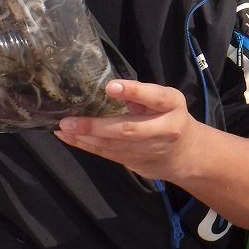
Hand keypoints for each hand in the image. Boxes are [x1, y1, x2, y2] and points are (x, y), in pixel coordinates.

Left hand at [54, 80, 199, 181]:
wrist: (185, 155)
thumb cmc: (169, 116)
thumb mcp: (165, 99)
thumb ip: (142, 93)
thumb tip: (109, 86)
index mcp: (171, 105)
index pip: (155, 97)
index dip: (133, 92)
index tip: (110, 87)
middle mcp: (161, 129)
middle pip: (128, 129)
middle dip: (96, 126)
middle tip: (68, 120)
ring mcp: (147, 150)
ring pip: (113, 145)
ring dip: (84, 137)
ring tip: (62, 128)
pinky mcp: (134, 162)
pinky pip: (107, 154)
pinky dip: (85, 145)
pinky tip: (67, 137)